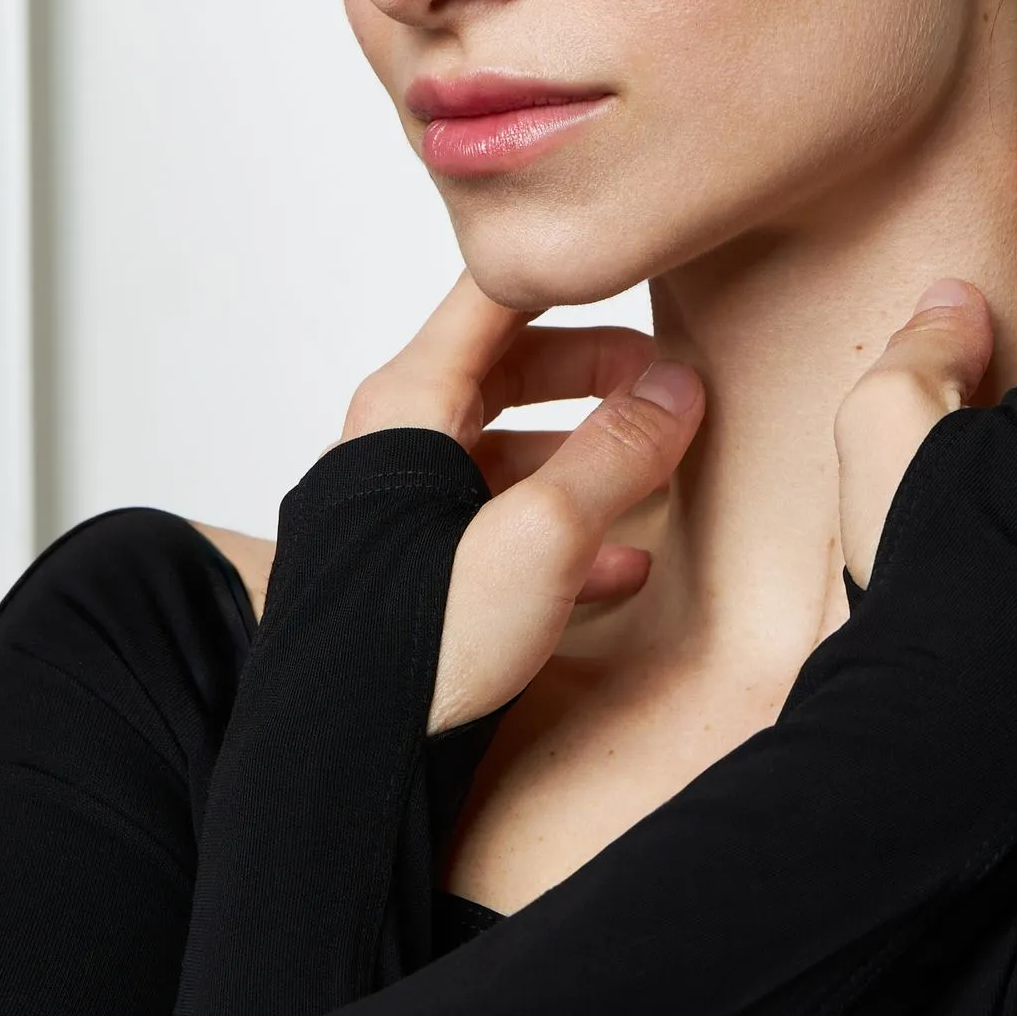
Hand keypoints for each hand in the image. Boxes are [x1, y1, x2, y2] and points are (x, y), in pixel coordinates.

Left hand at [343, 273, 704, 730]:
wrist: (338, 757)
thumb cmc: (416, 641)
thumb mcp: (541, 536)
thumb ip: (616, 455)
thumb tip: (678, 388)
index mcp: (408, 406)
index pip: (493, 295)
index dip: (568, 271)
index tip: (637, 259)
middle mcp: (395, 444)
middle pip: (506, 369)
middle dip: (594, 372)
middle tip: (663, 380)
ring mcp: (401, 509)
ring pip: (507, 450)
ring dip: (584, 456)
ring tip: (657, 472)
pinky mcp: (413, 571)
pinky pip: (497, 522)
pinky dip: (562, 526)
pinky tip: (622, 565)